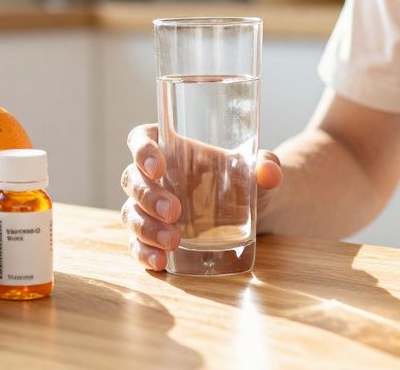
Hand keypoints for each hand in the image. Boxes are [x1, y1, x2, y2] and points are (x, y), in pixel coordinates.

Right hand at [121, 123, 281, 271]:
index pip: (142, 139)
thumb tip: (269, 172)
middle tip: (175, 212)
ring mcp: (149, 207)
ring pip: (130, 212)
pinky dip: (143, 252)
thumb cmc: (245, 179)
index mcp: (171, 147)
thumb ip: (264, 166)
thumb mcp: (256, 169)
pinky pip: (136, 242)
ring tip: (173, 241)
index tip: (158, 166)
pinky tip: (159, 262)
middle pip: (133, 178)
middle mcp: (154, 176)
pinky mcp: (153, 234)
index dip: (142, 150)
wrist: (252, 212)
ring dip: (145, 227)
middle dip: (148, 196)